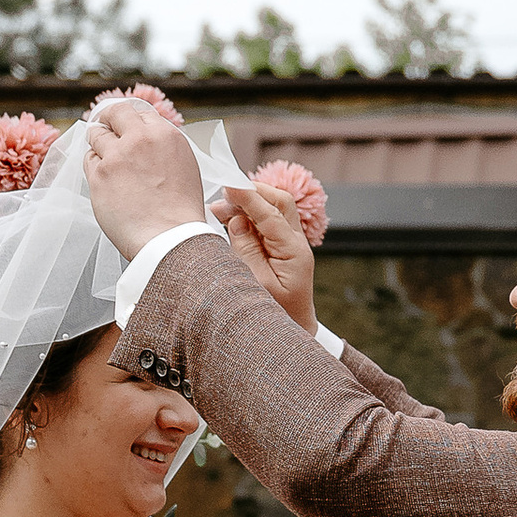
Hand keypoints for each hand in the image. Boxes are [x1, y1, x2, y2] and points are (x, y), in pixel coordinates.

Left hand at [85, 95, 206, 254]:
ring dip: (98, 141)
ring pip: (96, 134)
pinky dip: (93, 164)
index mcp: (165, 135)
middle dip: (108, 117)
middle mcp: (140, 139)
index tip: (125, 127)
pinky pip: (88, 159)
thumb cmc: (180, 211)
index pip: (140, 113)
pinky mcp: (98, 176)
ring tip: (104, 155)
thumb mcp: (184, 166)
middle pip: (115, 112)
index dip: (131, 121)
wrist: (170, 239)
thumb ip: (162, 146)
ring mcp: (116, 156)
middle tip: (104, 124)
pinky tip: (104, 177)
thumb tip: (144, 137)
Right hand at [220, 177, 318, 333]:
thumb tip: (238, 220)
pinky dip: (249, 215)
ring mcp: (292, 244)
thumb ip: (246, 251)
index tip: (228, 185)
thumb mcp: (256, 285)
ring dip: (249, 202)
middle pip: (280, 201)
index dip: (249, 196)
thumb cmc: (275, 315)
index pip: (272, 214)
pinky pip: (268, 221)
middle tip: (223, 195)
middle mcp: (297, 244)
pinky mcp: (282, 247)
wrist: (293, 331)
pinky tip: (229, 217)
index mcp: (294, 253)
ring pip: (274, 208)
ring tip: (220, 208)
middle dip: (252, 192)